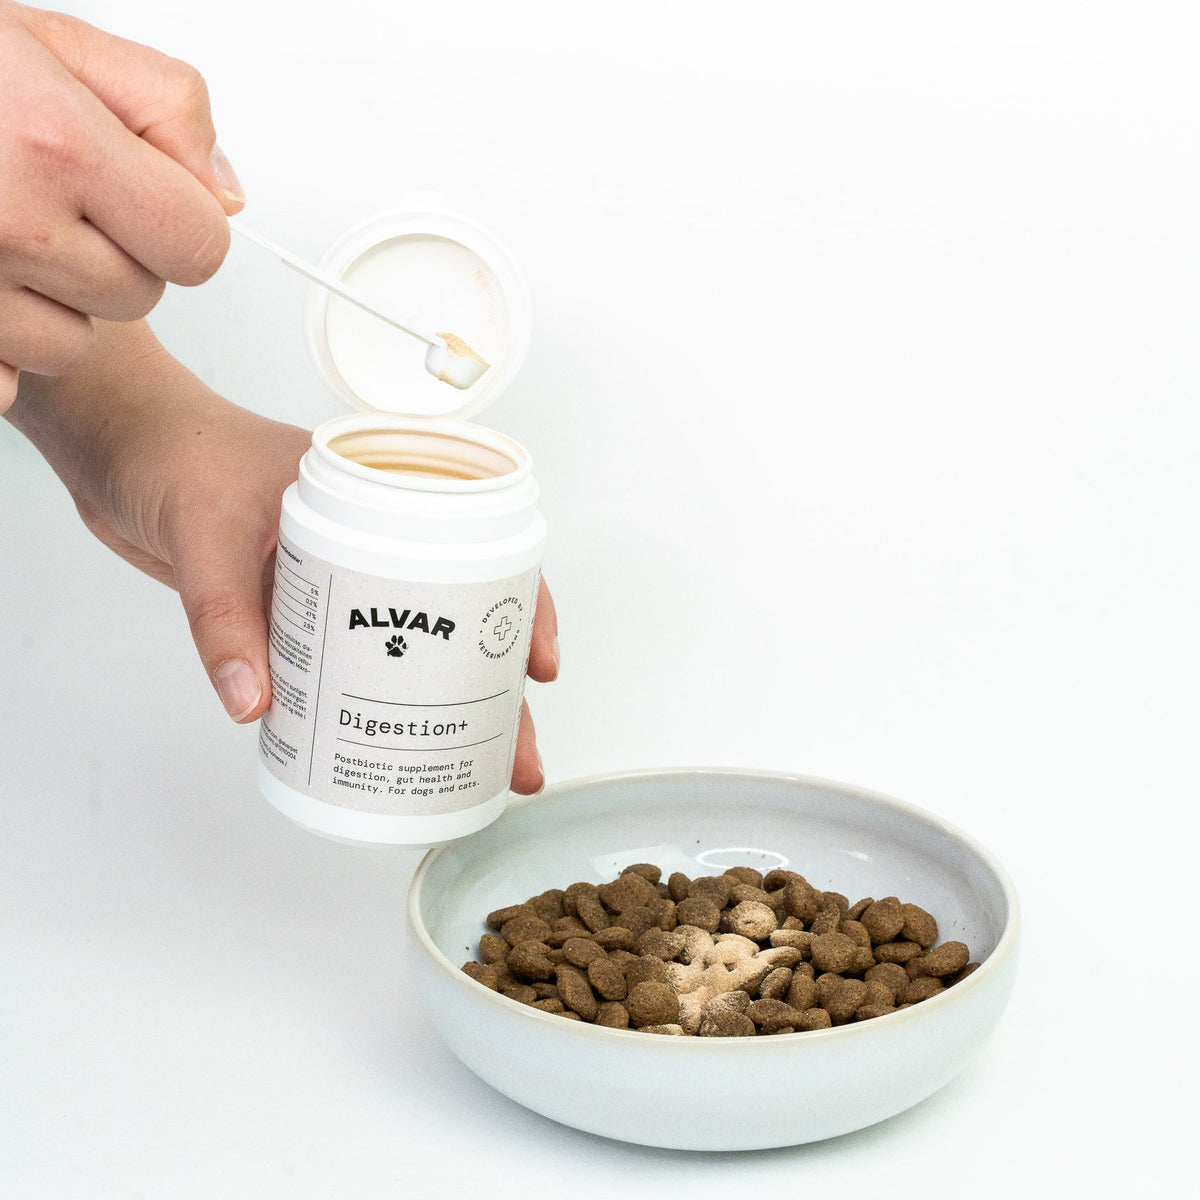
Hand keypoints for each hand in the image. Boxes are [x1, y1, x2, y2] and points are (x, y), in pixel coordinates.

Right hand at [0, 1, 243, 409]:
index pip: (197, 247)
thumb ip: (167, 109)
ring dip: (55, 301)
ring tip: (4, 231)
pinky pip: (8, 377)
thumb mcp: (59, 45)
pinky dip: (3, 344)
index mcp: (54, 145)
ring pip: (75, 344)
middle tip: (52, 200)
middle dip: (114, 254)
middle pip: (138, 296)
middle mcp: (6, 221)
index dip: (183, 225)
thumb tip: (222, 197)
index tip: (151, 202)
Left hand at [7, 320, 557, 792]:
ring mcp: (337, 576)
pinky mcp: (296, 606)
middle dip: (492, 693)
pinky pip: (347, 660)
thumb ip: (224, 618)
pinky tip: (383, 744)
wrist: (118, 447)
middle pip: (458, 618)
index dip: (522, 610)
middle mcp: (372, 539)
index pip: (480, 548)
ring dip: (437, 707)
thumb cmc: (175, 454)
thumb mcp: (206, 533)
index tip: (536, 667)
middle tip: (515, 756)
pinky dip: (368, 702)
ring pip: (408, 648)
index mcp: (382, 495)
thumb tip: (255, 703)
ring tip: (469, 768)